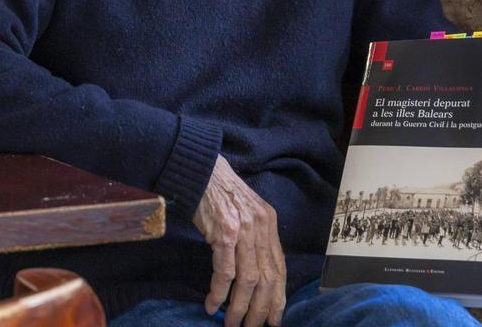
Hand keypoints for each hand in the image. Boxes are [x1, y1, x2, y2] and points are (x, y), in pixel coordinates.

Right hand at [192, 155, 286, 326]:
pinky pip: (225, 272)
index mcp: (269, 223)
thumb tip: (254, 273)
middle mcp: (261, 228)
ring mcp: (244, 230)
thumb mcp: (247, 212)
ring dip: (240, 307)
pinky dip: (219, 293)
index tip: (276, 318)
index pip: (280, 268)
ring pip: (248, 280)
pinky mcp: (224, 232)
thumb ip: (254, 238)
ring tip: (232, 324)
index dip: (279, 296)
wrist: (201, 170)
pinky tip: (212, 305)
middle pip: (267, 279)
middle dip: (262, 310)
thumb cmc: (220, 193)